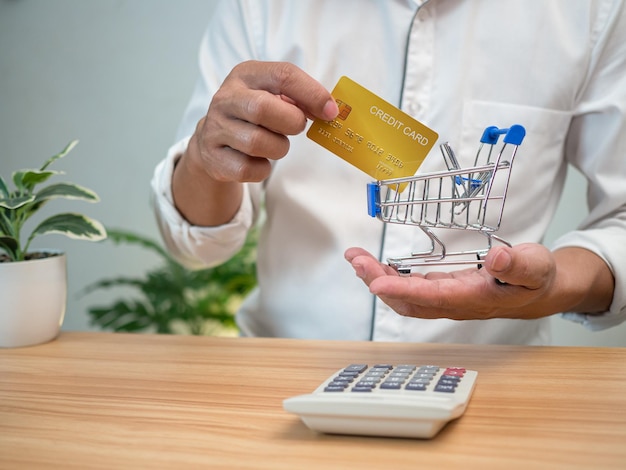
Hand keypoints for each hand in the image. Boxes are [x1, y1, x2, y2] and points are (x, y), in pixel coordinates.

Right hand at [173, 61, 337, 225]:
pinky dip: (263, 169)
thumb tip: (328, 110)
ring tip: (275, 143)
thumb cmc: (253, 115)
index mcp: (245, 75)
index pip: (282, 75)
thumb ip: (300, 97)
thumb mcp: (272, 94)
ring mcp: (215, 129)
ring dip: (278, 147)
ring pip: (257, 143)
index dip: (312, 93)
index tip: (330, 111)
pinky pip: (249, 169)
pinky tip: (259, 160)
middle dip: (291, 122)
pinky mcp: (214, 159)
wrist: (212, 140)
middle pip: (262, 108)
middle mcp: (225, 99)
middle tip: (296, 127)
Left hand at [345, 243, 564, 320]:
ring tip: (357, 259)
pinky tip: (376, 267)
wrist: (538, 291)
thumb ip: (518, 264)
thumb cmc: (535, 278)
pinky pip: (410, 290)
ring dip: (378, 279)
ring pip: (405, 297)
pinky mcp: (442, 292)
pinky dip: (390, 278)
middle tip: (356, 260)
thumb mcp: (535, 266)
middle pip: (408, 301)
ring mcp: (445, 300)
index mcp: (473, 298)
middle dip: (378, 282)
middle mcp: (453, 304)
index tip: (376, 282)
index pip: (431, 297)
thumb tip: (497, 257)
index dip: (402, 290)